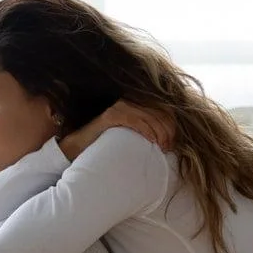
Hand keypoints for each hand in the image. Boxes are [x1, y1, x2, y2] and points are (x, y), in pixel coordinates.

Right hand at [59, 100, 174, 160]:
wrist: (79, 149)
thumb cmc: (106, 146)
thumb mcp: (130, 137)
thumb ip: (145, 132)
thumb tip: (167, 139)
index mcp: (135, 105)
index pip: (161, 109)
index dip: (171, 124)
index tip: (173, 142)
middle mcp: (127, 102)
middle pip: (158, 112)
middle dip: (167, 130)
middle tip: (168, 147)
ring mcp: (118, 107)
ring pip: (148, 116)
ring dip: (159, 131)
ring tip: (161, 146)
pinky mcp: (110, 116)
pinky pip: (134, 119)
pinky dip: (146, 129)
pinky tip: (151, 140)